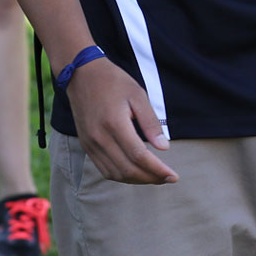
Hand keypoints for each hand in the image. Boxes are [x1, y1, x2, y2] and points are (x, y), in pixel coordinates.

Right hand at [67, 57, 177, 184]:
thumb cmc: (113, 81)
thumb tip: (164, 148)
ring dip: (137, 180)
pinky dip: (122, 176)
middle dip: (151, 178)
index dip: (157, 170)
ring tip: (154, 177)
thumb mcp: (137, 95)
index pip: (139, 156)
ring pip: (116, 174)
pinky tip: (135, 172)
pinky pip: (104, 170)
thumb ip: (151, 122)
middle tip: (168, 178)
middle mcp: (100, 137)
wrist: (81, 74)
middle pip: (128, 170)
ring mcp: (90, 144)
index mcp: (114, 123)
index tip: (173, 176)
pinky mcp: (86, 145)